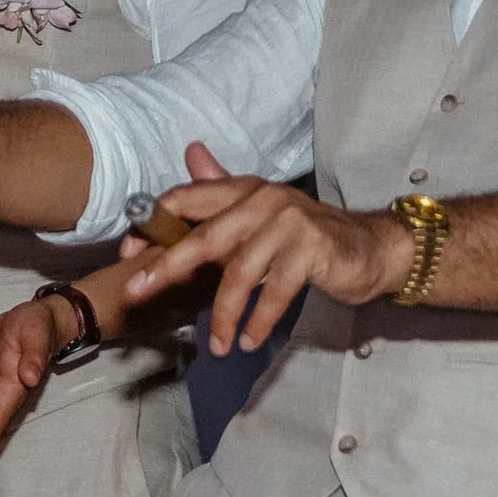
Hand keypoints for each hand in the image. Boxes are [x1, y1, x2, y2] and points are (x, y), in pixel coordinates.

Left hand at [123, 143, 413, 354]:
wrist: (369, 247)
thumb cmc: (305, 235)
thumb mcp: (260, 211)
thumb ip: (222, 189)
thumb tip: (190, 151)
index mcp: (244, 189)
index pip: (187, 199)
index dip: (153, 225)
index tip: (128, 256)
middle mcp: (263, 200)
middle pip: (205, 237)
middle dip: (167, 267)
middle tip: (139, 292)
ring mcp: (288, 224)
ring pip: (240, 274)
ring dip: (223, 315)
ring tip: (218, 345)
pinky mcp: (311, 250)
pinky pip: (274, 293)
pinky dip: (258, 321)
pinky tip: (249, 342)